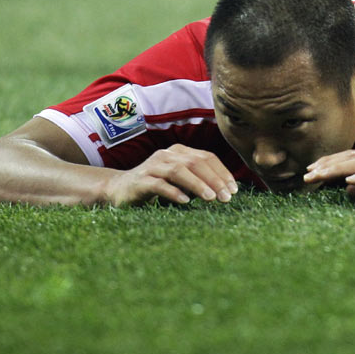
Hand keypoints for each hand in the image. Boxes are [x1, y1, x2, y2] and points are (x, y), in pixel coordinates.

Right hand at [103, 144, 237, 205]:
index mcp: (179, 152)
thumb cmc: (157, 186)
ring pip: (178, 171)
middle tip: (227, 197)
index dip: (222, 173)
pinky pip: (159, 184)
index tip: (234, 190)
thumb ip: (199, 181)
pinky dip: (173, 192)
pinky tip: (185, 202)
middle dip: (214, 180)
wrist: (120, 189)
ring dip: (197, 184)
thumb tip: (226, 191)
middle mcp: (166, 155)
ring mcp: (152, 166)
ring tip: (211, 198)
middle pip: (195, 162)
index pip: (206, 157)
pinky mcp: (140, 181)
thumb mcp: (181, 181)